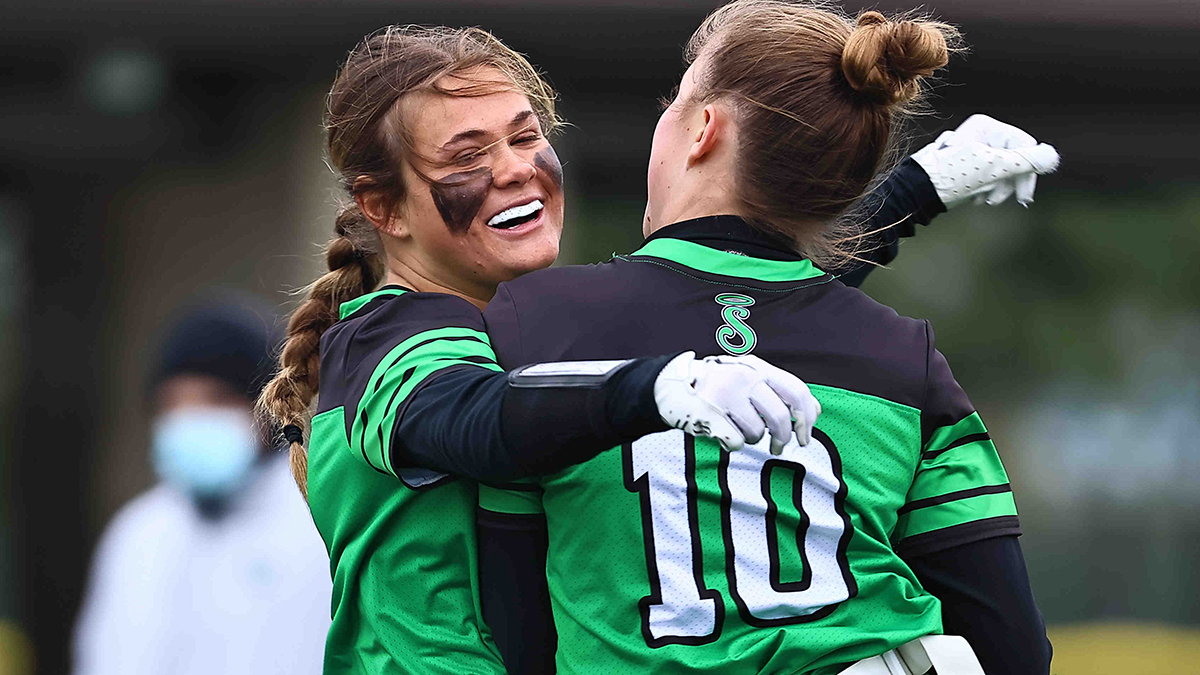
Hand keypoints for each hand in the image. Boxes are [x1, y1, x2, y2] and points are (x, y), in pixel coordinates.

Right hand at [654, 351, 820, 454]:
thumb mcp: (750, 376)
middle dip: (783, 438)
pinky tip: (723, 434)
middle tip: (778, 446)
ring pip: (756, 433)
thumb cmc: (718, 385)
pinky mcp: (709, 416)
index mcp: (757, 368)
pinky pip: (736, 442)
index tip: (806, 436)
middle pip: (780, 417)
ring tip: (738, 429)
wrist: (672, 385)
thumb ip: (780, 390)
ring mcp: (725, 396)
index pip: (797, 391)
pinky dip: (733, 444)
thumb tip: (817, 411)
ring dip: (752, 439)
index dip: (807, 418)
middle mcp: (744, 378)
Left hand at [911, 114, 1059, 208]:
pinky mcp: (966, 166)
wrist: (917, 193)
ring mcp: (973, 150)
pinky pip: (987, 177)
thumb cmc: (952, 176)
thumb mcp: (993, 168)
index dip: (1028, 172)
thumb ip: (1025, 161)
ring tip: (982, 199)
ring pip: (1002, 170)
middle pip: (1014, 159)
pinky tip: (974, 198)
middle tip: (1001, 200)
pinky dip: (985, 189)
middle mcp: (980, 134)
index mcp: (987, 126)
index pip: (1024, 146)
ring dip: (997, 188)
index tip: (1023, 196)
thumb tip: (1051, 156)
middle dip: (1009, 182)